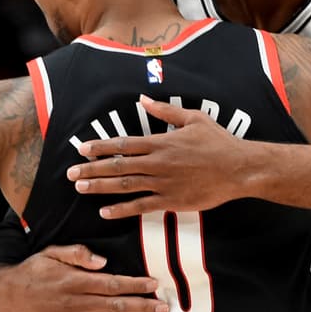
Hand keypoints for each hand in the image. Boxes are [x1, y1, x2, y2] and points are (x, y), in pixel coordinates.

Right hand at [0, 245, 167, 311]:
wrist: (11, 295)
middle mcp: (76, 303)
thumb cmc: (36, 270)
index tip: (153, 284)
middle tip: (163, 308)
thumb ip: (78, 254)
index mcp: (74, 282)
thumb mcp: (53, 252)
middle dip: (142, 307)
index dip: (134, 285)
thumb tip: (102, 261)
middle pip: (115, 307)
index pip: (111, 284)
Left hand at [67, 95, 247, 217]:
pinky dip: (122, 210)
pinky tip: (105, 212)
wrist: (240, 169)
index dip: (100, 146)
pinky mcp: (172, 201)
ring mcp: (163, 183)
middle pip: (117, 166)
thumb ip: (165, 111)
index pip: (123, 144)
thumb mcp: (194, 118)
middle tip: (70, 174)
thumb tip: (143, 99)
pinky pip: (141, 206)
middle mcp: (158, 163)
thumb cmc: (219, 142)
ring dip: (100, 187)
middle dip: (91, 169)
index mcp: (161, 142)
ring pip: (125, 186)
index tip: (81, 149)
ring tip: (81, 189)